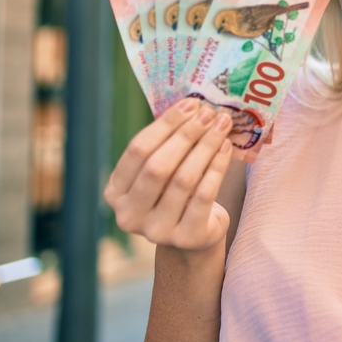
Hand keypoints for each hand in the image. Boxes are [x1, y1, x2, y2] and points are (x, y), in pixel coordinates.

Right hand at [103, 98, 233, 252]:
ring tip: (222, 125)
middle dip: (186, 135)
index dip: (165, 124)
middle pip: (158, 166)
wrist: (194, 235)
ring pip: (183, 179)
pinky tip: (226, 148)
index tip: (191, 104)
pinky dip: (217, 167)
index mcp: (115, 192)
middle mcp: (128, 215)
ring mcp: (156, 231)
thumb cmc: (177, 193)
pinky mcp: (186, 238)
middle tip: (209, 113)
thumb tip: (194, 105)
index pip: (138, 150)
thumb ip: (168, 145)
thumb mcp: (164, 170)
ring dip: (205, 147)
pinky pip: (204, 196)